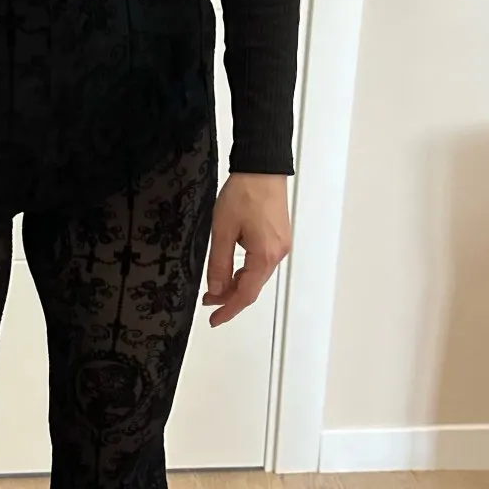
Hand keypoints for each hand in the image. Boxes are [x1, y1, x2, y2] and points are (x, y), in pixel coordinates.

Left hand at [203, 173, 290, 326]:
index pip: (246, 294)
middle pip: (253, 287)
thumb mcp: (222, 230)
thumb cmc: (245, 192)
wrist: (261, 168)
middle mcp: (277, 253)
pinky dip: (246, 272)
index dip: (229, 310)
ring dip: (237, 284)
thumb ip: (219, 264)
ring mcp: (280, 246)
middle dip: (230, 298)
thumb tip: (216, 289)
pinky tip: (231, 271)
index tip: (215, 320)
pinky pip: (261, 263)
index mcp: (264, 255)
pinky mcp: (278, 238)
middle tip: (208, 303)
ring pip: (257, 276)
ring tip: (215, 288)